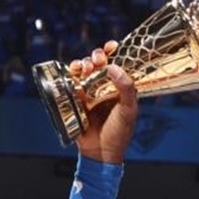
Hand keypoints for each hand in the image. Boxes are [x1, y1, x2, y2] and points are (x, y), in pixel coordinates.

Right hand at [68, 43, 137, 163]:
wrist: (101, 151)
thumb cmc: (119, 132)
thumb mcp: (128, 110)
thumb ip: (126, 88)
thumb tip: (113, 67)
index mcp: (119, 87)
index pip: (117, 64)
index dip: (113, 52)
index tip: (112, 46)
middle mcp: (104, 86)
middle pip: (98, 63)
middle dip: (97, 56)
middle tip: (97, 60)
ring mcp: (88, 92)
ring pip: (83, 69)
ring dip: (83, 63)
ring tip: (85, 68)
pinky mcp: (75, 99)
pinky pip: (70, 81)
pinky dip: (70, 74)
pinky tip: (74, 73)